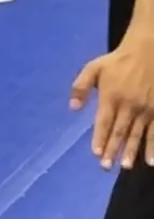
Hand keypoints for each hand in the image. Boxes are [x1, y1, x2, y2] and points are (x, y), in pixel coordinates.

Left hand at [71, 34, 153, 169]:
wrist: (149, 51)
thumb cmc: (118, 61)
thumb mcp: (93, 68)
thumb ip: (80, 87)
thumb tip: (72, 108)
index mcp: (110, 96)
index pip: (104, 122)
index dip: (100, 138)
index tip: (95, 154)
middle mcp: (128, 105)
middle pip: (119, 132)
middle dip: (112, 150)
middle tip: (106, 167)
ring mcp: (146, 109)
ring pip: (137, 134)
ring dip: (132, 151)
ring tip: (126, 166)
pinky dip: (153, 146)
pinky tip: (151, 160)